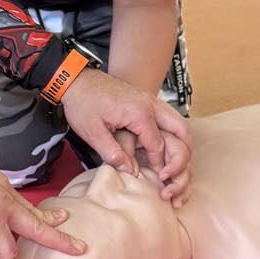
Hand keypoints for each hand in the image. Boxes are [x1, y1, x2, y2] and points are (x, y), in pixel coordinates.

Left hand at [59, 68, 190, 200]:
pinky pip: (168, 116)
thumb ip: (112, 153)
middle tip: (176, 169)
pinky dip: (172, 130)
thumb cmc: (82, 104)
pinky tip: (164, 143)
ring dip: (181, 140)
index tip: (158, 179)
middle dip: (183, 151)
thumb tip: (130, 172)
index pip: (158, 145)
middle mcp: (150, 104)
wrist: (76, 79)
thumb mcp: (93, 133)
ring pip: (178, 120)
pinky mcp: (145, 99)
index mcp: (139, 113)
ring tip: (175, 159)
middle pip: (181, 129)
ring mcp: (149, 99)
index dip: (158, 164)